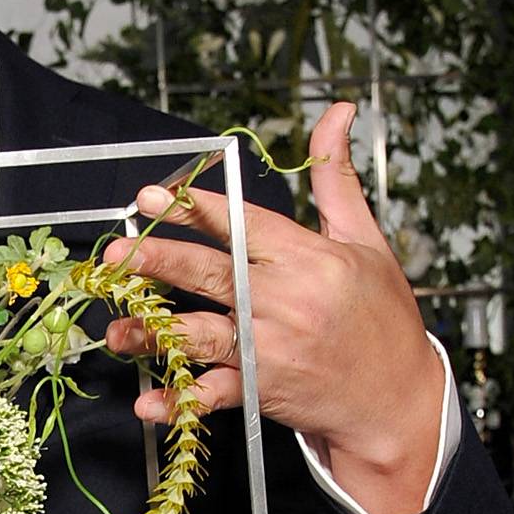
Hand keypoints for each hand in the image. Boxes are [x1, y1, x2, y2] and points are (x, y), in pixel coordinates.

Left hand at [103, 101, 444, 513]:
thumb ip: (336, 179)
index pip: (243, 225)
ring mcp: (272, 348)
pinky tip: (149, 401)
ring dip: (154, 332)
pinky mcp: (265, 391)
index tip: (153, 197)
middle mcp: (286, 300)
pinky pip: (214, 394)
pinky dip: (180, 399)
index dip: (196, 210)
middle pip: (212, 275)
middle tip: (114, 254)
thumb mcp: (365, 240)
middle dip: (159, 262)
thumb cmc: (382, 318)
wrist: (399, 398)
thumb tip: (338, 112)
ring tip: (116, 328)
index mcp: (308, 258)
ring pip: (202, 334)